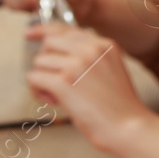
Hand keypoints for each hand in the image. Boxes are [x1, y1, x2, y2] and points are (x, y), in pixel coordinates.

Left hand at [25, 27, 150, 152]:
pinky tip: (54, 102)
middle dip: (46, 63)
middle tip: (56, 83)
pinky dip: (37, 91)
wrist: (128, 128)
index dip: (43, 31)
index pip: (65, 29)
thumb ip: (89, 58)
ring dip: (42, 80)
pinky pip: (33, 78)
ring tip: (59, 97)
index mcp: (104, 45)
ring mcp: (76, 64)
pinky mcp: (63, 82)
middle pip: (48, 43)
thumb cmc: (118, 107)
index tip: (29, 34)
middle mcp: (90, 49)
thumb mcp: (110, 71)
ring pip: (39, 62)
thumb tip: (57, 55)